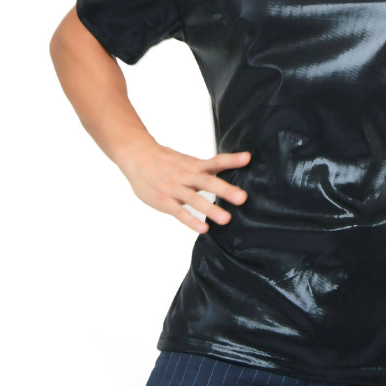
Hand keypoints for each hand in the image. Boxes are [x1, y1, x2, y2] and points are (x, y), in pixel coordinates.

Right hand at [118, 144, 250, 233]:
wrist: (138, 157)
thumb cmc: (166, 161)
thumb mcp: (187, 161)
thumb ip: (206, 167)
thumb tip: (229, 168)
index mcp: (194, 165)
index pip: (216, 161)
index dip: (231, 160)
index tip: (247, 158)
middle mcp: (186, 175)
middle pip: (208, 182)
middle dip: (226, 190)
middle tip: (243, 198)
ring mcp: (174, 188)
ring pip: (195, 199)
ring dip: (210, 209)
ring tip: (226, 219)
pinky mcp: (164, 200)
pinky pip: (179, 212)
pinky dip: (191, 220)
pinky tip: (204, 229)